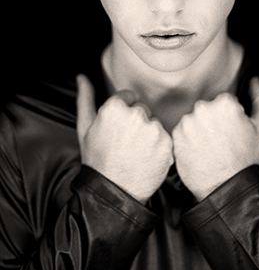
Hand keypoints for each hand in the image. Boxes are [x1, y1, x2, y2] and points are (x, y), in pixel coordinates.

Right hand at [76, 74, 173, 204]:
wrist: (113, 192)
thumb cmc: (97, 159)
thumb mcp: (85, 128)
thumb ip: (85, 98)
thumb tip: (81, 77)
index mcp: (115, 108)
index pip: (128, 97)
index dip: (123, 114)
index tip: (118, 130)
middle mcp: (136, 114)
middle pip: (143, 109)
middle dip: (137, 123)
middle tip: (126, 144)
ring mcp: (153, 129)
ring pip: (154, 123)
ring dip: (148, 135)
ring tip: (135, 152)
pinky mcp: (167, 143)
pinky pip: (166, 137)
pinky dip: (160, 147)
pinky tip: (146, 158)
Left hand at [172, 77, 258, 200]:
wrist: (225, 188)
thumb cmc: (245, 158)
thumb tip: (255, 81)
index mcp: (224, 102)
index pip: (224, 102)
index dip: (229, 118)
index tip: (231, 132)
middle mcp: (202, 108)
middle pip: (207, 109)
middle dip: (213, 122)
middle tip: (221, 142)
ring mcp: (187, 122)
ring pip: (194, 120)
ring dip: (200, 130)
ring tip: (210, 148)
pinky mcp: (175, 136)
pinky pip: (182, 132)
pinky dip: (189, 140)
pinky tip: (199, 152)